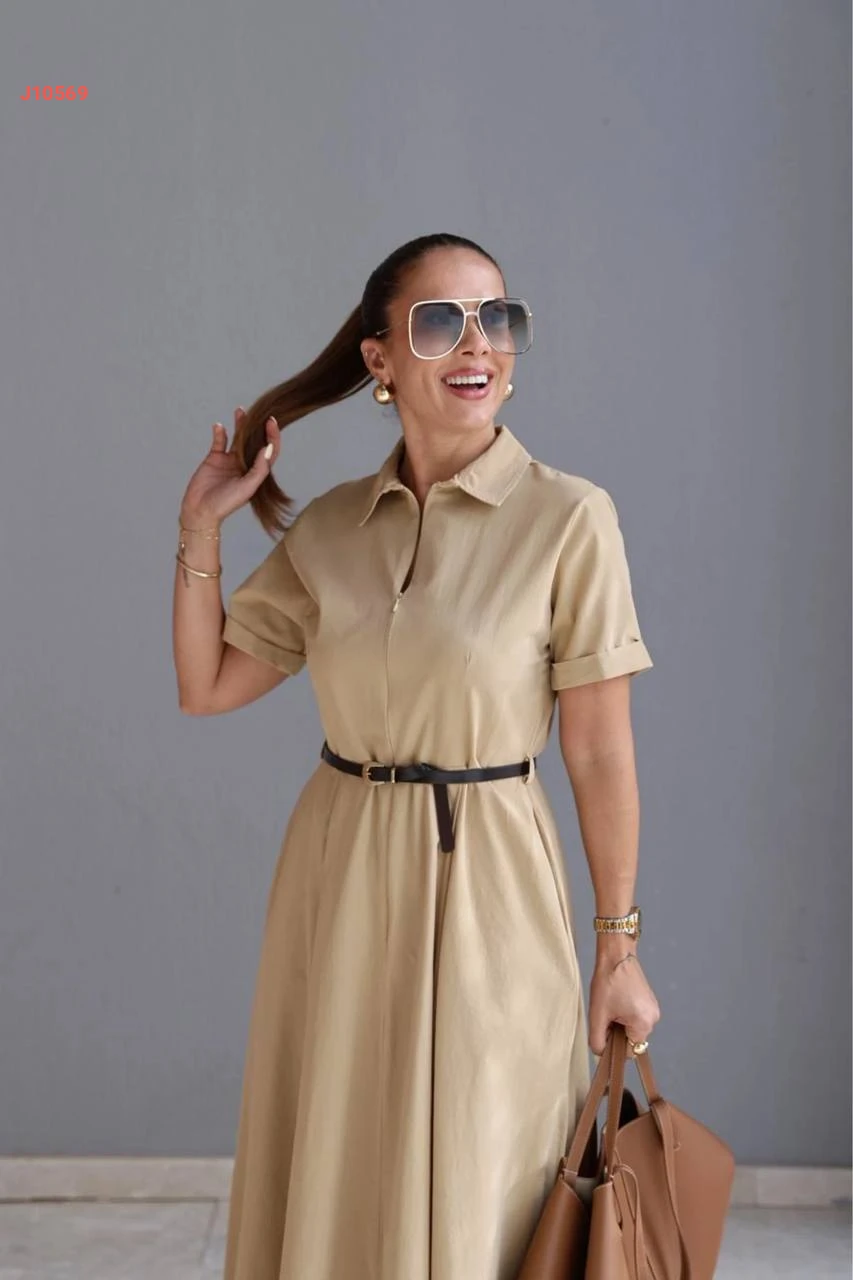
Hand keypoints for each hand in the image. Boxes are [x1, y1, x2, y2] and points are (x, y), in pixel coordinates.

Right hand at [179, 407, 279, 526]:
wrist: (200, 510)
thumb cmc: (226, 503)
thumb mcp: (247, 487)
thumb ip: (259, 468)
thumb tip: (268, 447)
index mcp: (256, 472)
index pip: (269, 451)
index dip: (272, 436)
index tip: (271, 422)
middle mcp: (245, 465)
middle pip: (255, 441)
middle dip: (258, 427)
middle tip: (259, 413)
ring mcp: (229, 460)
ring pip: (238, 438)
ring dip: (240, 425)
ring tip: (241, 411)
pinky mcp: (214, 458)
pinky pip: (219, 441)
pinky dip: (220, 433)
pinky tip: (220, 426)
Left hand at [587, 949, 659, 1057]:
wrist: (617, 955)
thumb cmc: (608, 981)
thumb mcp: (597, 1014)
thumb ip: (598, 1040)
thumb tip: (600, 1054)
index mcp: (644, 1024)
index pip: (629, 1051)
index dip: (613, 1045)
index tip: (603, 1031)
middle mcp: (653, 1018)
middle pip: (631, 1039)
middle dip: (616, 1032)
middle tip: (605, 1014)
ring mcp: (653, 1009)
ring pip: (633, 1027)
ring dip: (620, 1022)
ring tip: (610, 1004)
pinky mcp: (649, 1001)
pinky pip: (636, 1016)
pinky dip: (625, 1013)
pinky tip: (616, 1000)